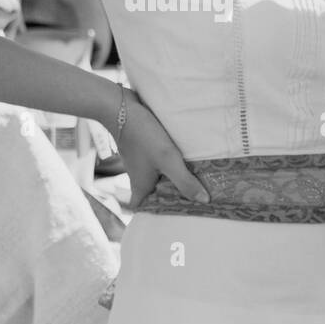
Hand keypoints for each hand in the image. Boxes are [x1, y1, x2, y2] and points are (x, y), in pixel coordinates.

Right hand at [108, 88, 209, 209]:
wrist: (120, 107)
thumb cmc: (143, 136)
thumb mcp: (168, 159)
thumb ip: (185, 180)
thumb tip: (204, 201)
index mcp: (141, 186)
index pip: (146, 210)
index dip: (157, 215)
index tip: (176, 216)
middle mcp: (138, 177)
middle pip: (155, 194)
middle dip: (172, 197)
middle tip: (194, 199)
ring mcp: (140, 162)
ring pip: (157, 177)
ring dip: (172, 179)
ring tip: (194, 179)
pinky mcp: (143, 148)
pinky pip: (157, 163)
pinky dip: (169, 164)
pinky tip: (183, 158)